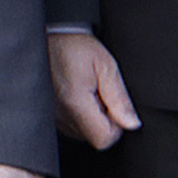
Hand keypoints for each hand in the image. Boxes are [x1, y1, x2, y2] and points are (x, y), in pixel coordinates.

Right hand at [46, 29, 137, 148]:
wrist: (46, 38)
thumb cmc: (73, 47)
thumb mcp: (106, 66)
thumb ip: (120, 98)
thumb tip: (132, 124)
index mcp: (75, 102)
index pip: (103, 138)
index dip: (116, 127)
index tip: (114, 107)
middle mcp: (60, 113)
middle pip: (93, 137)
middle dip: (104, 120)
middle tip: (100, 94)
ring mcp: (51, 115)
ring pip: (82, 133)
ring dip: (90, 117)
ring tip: (86, 92)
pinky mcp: (47, 113)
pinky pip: (69, 126)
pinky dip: (78, 115)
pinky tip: (76, 95)